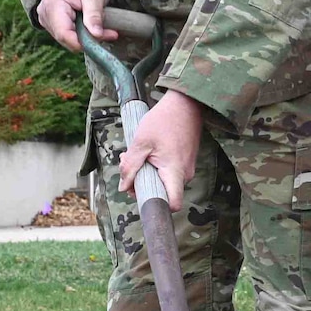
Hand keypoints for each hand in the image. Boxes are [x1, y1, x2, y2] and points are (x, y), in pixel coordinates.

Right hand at [37, 0, 111, 51]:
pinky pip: (66, 35)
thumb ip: (94, 15)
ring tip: (102, 27)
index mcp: (53, 5)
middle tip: (110, 33)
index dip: (84, 42)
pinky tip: (91, 26)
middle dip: (88, 40)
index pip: (64, 34)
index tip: (105, 39)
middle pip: (65, 39)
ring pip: (67, 39)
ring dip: (86, 38)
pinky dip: (81, 35)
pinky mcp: (51, 22)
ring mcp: (46, 18)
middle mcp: (45, 14)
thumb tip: (96, 35)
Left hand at [118, 90, 204, 208]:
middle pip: (163, 193)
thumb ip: (130, 167)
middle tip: (128, 165)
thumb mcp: (140, 143)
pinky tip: (147, 152)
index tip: (139, 195)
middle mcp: (185, 174)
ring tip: (137, 154)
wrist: (185, 104)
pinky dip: (155, 167)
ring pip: (163, 182)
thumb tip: (123, 187)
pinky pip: (168, 173)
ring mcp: (187, 168)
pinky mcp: (185, 162)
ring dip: (147, 173)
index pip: (172, 203)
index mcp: (174, 172)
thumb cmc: (164, 121)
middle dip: (142, 184)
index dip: (156, 205)